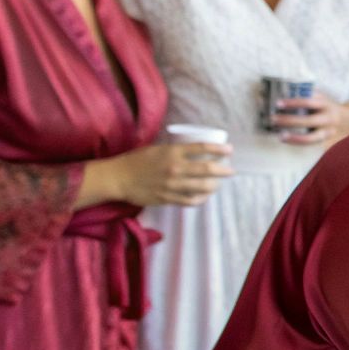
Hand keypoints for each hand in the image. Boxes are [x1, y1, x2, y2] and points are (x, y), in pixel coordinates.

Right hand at [91, 143, 233, 207]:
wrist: (118, 178)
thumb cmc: (136, 161)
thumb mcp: (157, 148)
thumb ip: (175, 150)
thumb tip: (194, 151)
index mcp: (172, 152)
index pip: (202, 148)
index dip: (219, 149)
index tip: (229, 150)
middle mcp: (175, 168)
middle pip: (208, 169)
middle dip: (224, 170)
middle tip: (231, 170)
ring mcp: (172, 185)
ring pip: (203, 187)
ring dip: (215, 185)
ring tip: (218, 183)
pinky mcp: (168, 198)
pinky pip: (191, 201)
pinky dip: (202, 198)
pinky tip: (205, 195)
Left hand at [271, 94, 344, 143]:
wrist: (345, 120)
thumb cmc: (324, 106)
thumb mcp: (319, 97)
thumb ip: (305, 95)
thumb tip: (281, 93)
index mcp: (326, 104)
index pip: (309, 102)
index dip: (293, 103)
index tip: (278, 103)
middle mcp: (328, 118)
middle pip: (309, 121)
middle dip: (290, 121)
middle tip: (273, 119)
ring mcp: (327, 131)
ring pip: (311, 138)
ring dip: (294, 137)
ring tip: (280, 136)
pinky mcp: (324, 140)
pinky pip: (309, 143)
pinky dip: (296, 142)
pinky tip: (285, 139)